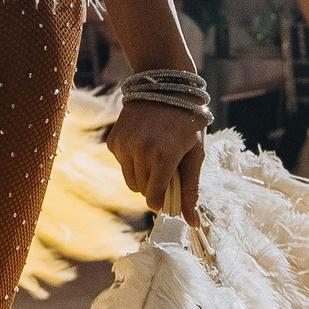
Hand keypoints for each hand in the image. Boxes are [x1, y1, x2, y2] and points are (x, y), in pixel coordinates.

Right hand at [106, 101, 203, 223]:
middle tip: (168, 166)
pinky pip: (122, 165)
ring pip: (130, 180)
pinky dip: (132, 161)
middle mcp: (140, 152)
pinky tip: (144, 142)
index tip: (170, 193)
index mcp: (164, 157)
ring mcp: (124, 145)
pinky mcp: (113, 141)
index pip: (154, 198)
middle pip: (142, 191)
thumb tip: (193, 223)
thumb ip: (191, 190)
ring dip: (142, 175)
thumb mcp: (195, 154)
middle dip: (154, 185)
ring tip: (156, 153)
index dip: (162, 200)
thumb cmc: (187, 122)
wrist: (164, 85)